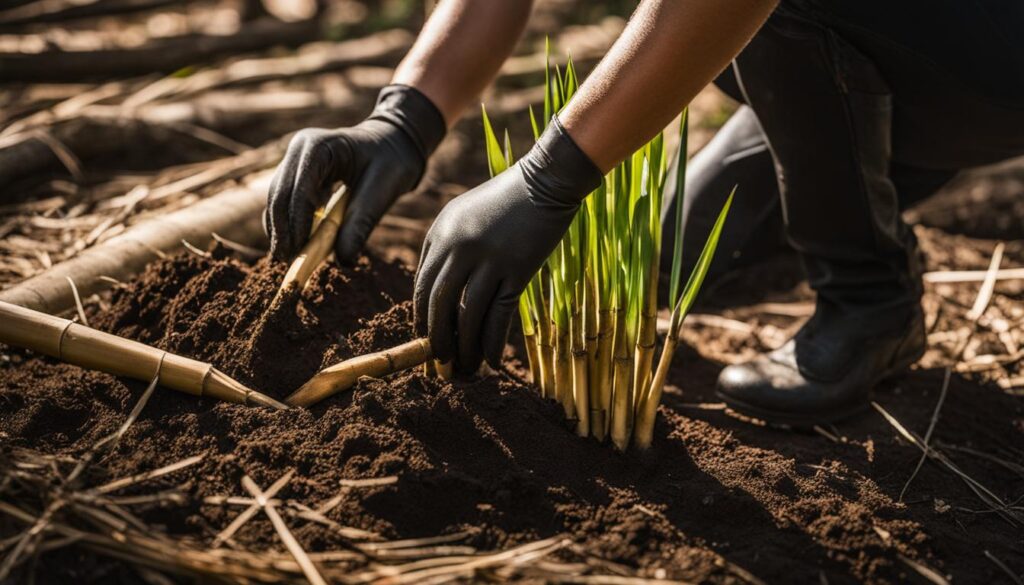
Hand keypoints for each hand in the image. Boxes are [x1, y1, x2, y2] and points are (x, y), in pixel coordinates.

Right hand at [265, 85, 445, 262]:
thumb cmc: (391, 161)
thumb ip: (361, 223)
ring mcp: (295, 159)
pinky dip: (289, 223)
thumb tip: (344, 261)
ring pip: (277, 199)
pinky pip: (286, 201)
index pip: (299, 189)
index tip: (298, 253)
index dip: (297, 223)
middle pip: (279, 194)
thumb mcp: (382, 191)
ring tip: (288, 259)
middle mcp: (300, 149)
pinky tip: (295, 245)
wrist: (393, 143)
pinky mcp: (298, 172)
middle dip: (281, 230)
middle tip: (286, 262)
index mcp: (318, 146)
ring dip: (281, 229)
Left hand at [414, 117, 602, 372]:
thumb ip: (443, 247)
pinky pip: (499, 314)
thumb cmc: (503, 201)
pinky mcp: (518, 269)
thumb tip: (433, 292)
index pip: (423, 287)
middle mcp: (460, 248)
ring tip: (465, 369)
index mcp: (441, 235)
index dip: (421, 318)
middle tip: (439, 363)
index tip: (424, 339)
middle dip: (437, 339)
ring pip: (468, 315)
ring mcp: (489, 260)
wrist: (544, 183)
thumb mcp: (462, 214)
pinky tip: (490, 360)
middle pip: (440, 305)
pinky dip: (492, 342)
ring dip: (465, 347)